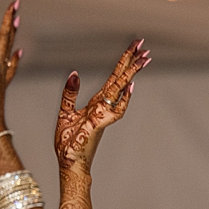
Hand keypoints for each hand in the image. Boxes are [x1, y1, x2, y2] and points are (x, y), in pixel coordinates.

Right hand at [0, 0, 22, 139]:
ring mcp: (3, 73)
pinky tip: (19, 51)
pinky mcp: (4, 83)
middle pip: (4, 37)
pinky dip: (15, 57)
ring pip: (9, 48)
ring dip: (13, 33)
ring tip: (18, 19)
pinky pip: (11, 66)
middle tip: (16, 3)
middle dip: (9, 19)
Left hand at [54, 40, 149, 171]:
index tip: (134, 48)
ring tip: (143, 58)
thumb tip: (74, 73)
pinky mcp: (98, 124)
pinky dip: (122, 99)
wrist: (69, 163)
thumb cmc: (69, 144)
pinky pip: (113, 111)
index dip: (122, 62)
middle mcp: (103, 106)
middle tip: (143, 45)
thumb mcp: (65, 112)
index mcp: (96, 103)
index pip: (112, 78)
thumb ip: (70, 93)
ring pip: (119, 89)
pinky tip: (129, 87)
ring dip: (130, 74)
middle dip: (131, 61)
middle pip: (119, 79)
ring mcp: (102, 115)